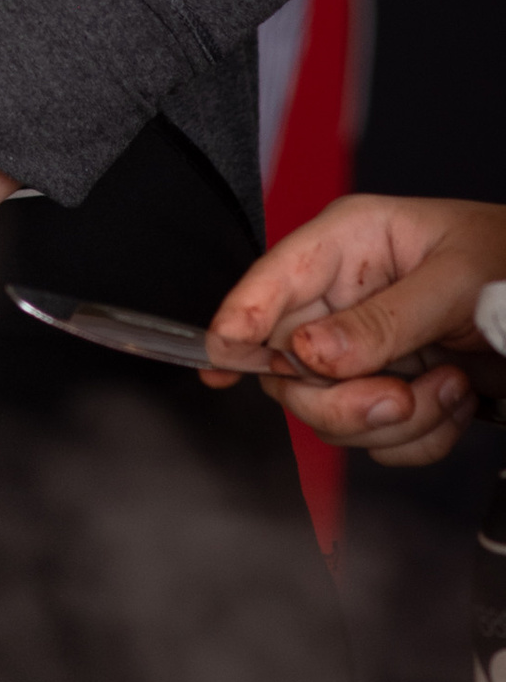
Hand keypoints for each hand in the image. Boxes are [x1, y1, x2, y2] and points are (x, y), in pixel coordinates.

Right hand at [208, 194, 505, 466]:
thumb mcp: (456, 280)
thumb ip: (383, 320)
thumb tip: (309, 355)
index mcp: (350, 243)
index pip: (272, 280)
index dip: (239, 318)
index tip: (222, 355)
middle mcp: (345, 298)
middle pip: (289, 367)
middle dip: (341, 399)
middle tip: (396, 398)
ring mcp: (366, 349)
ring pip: (329, 412)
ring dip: (395, 420)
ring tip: (451, 387)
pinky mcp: (392, 388)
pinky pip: (375, 438)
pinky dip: (421, 437)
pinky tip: (458, 399)